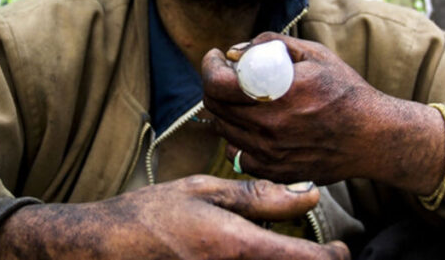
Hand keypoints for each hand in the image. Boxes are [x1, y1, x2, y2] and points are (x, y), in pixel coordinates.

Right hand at [0, 175, 349, 259]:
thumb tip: (308, 193)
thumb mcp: (205, 192)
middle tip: (317, 253)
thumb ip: (259, 197)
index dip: (334, 257)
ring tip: (287, 253)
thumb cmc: (152, 215)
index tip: (340, 248)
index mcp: (240, 249)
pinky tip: (255, 258)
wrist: (105, 247)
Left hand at [202, 33, 444, 196]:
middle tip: (229, 75)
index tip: (216, 57)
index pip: (216, 84)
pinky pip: (237, 153)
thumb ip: (272, 44)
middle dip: (215, 85)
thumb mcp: (315, 54)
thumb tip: (237, 50)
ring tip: (242, 98)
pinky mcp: (274, 170)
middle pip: (214, 106)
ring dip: (225, 110)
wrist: (373, 137)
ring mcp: (270, 153)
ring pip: (223, 129)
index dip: (209, 66)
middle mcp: (270, 126)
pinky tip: (253, 124)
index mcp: (277, 93)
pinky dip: (237, 136)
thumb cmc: (346, 91)